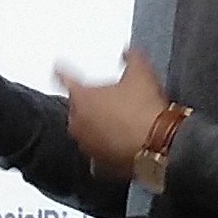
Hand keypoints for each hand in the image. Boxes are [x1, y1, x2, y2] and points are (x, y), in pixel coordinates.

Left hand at [57, 46, 171, 176]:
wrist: (159, 145)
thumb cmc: (145, 110)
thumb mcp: (141, 72)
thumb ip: (131, 57)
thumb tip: (127, 52)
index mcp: (81, 98)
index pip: (64, 78)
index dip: (62, 71)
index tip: (58, 68)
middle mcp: (78, 124)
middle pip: (76, 108)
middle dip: (88, 103)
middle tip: (108, 99)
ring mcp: (87, 146)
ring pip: (86, 131)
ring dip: (97, 126)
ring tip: (119, 121)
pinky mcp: (100, 165)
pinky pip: (99, 152)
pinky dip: (107, 146)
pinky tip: (122, 141)